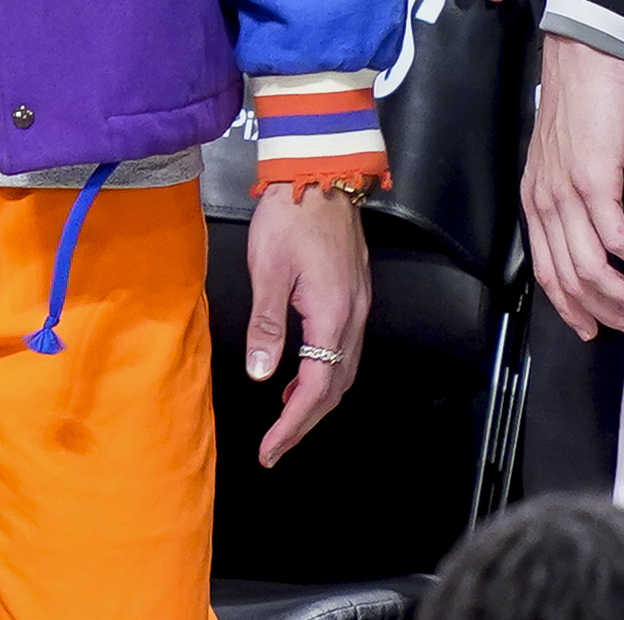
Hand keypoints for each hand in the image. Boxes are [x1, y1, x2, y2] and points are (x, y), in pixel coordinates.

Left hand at [243, 181, 371, 466]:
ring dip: (317, 398)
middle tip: (275, 447)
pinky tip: (301, 374)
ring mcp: (360, 304)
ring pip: (345, 369)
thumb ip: (266, 326)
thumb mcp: (267, 270)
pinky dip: (326, 372)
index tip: (270, 450)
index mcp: (333, 315)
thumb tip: (263, 375)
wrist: (320, 173)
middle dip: (306, 421)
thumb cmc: (289, 216)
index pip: (318, 388)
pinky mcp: (355, 293)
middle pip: (337, 387)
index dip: (294, 425)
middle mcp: (355, 316)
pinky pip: (346, 348)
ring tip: (285, 418)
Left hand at [522, 33, 623, 342]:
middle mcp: (544, 203)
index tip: (594, 330)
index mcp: (534, 201)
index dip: (570, 308)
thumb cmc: (576, 104)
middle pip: (569, 279)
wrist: (580, 59)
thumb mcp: (560, 158)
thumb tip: (592, 231)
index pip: (546, 272)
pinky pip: (617, 237)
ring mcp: (566, 193)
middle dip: (603, 313)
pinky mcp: (594, 179)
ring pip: (591, 267)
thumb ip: (568, 196)